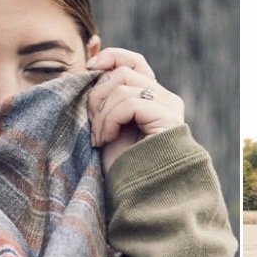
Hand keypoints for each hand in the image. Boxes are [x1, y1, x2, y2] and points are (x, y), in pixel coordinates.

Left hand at [86, 47, 184, 168]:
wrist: (139, 198)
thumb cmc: (122, 167)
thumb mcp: (109, 124)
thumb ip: (109, 97)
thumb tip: (90, 66)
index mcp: (153, 98)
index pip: (134, 61)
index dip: (111, 57)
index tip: (87, 69)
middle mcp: (166, 98)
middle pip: (122, 73)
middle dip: (97, 94)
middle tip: (90, 123)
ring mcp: (169, 107)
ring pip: (123, 85)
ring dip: (101, 111)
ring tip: (97, 137)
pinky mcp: (168, 119)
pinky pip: (130, 103)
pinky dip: (109, 120)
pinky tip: (104, 140)